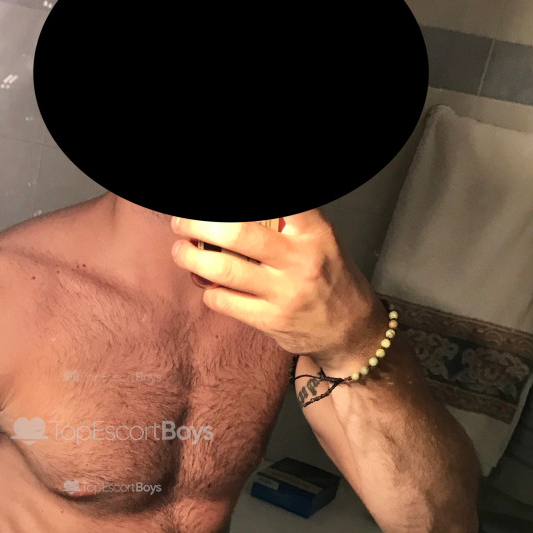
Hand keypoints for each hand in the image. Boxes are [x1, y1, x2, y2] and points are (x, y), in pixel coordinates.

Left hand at [170, 208, 385, 369]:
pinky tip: (208, 285)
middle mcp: (300, 260)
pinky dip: (208, 290)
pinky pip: (223, 301)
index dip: (238, 201)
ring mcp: (284, 293)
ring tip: (181, 250)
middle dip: (199, 224)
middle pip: (238, 233)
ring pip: (223, 270)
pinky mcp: (270, 321)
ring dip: (192, 258)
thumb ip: (287, 224)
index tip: (217, 204)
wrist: (350, 330)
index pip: (282, 204)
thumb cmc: (328, 277)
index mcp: (314, 233)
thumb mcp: (320, 241)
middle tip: (182, 222)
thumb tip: (231, 217)